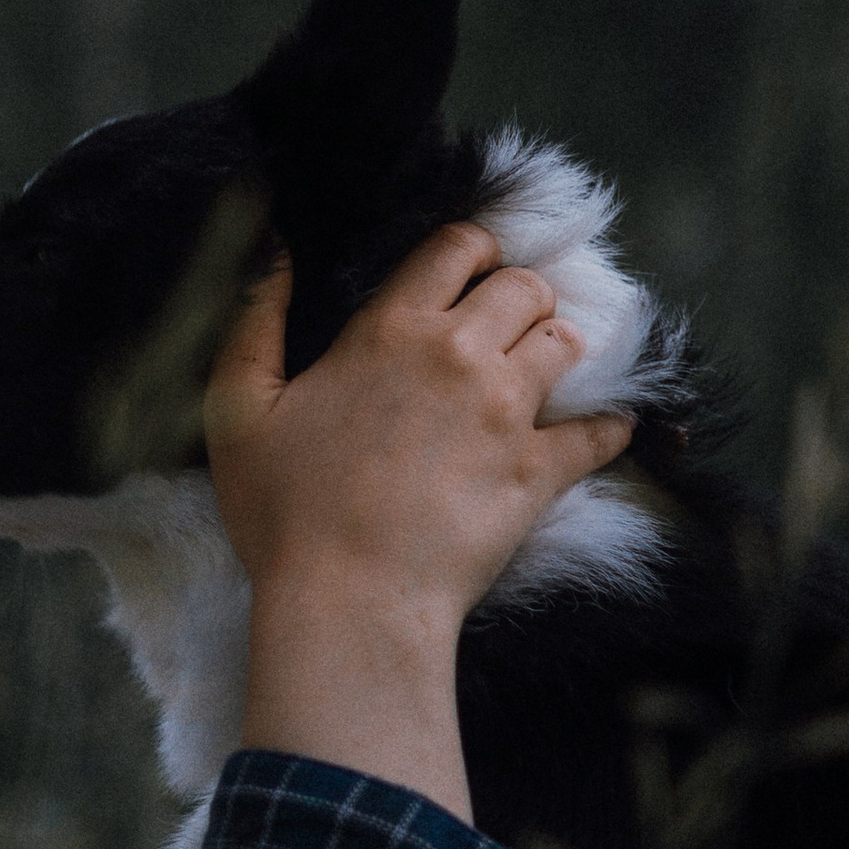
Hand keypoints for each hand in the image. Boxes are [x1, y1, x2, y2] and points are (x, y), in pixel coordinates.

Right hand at [204, 228, 633, 817]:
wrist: (349, 602)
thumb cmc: (284, 513)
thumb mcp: (238, 409)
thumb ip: (253, 321)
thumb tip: (273, 250)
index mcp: (390, 329)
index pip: (458, 247)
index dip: (471, 249)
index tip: (467, 272)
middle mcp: (459, 355)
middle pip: (525, 288)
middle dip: (520, 296)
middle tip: (504, 327)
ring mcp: (507, 412)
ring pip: (567, 344)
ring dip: (558, 349)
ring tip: (541, 371)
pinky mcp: (539, 471)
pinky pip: (600, 431)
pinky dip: (610, 425)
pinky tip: (609, 426)